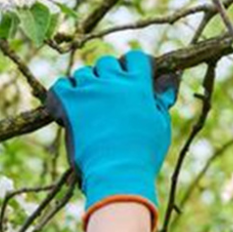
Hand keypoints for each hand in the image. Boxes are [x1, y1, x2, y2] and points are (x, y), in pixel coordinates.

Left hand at [46, 51, 178, 231]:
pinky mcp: (69, 102)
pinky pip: (61, 85)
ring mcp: (89, 90)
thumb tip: (172, 77)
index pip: (135, 58)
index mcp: (138, 85)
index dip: (135, 66)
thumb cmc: (144, 152)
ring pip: (85, 73)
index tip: (134, 78)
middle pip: (108, 63)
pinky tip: (72, 105)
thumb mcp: (161, 124)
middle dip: (111, 75)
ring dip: (89, 84)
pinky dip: (65, 92)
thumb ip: (162, 97)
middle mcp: (113, 81)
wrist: (118, 173)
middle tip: (113, 96)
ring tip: (93, 104)